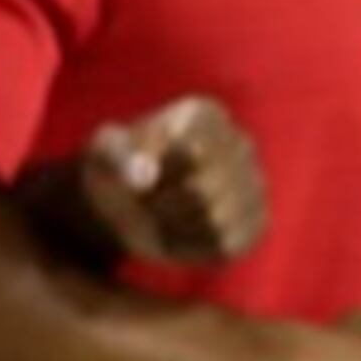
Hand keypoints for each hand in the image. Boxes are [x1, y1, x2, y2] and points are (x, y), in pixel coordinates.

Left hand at [73, 96, 266, 266]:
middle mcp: (240, 145)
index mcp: (205, 115)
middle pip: (201, 190)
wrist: (125, 199)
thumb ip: (119, 157)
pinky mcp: (257, 223)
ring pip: (215, 220)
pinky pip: (224, 245)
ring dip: (172, 224)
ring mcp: (254, 185)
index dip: (154, 170)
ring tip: (160, 212)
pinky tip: (177, 230)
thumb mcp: (104, 153)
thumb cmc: (118, 166)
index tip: (138, 166)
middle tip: (145, 198)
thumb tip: (144, 176)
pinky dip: (190, 245)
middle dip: (160, 203)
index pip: (191, 152)